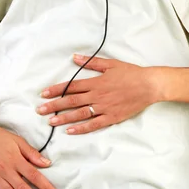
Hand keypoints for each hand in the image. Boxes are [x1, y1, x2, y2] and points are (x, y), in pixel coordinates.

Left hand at [36, 54, 162, 134]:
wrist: (149, 85)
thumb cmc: (130, 73)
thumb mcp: (110, 64)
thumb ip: (91, 63)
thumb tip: (74, 57)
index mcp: (95, 82)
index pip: (71, 86)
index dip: (56, 90)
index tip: (43, 94)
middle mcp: (97, 95)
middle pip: (71, 101)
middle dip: (54, 105)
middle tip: (40, 110)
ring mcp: (104, 107)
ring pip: (79, 114)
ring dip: (64, 118)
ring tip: (50, 121)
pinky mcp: (111, 117)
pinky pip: (94, 124)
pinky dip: (81, 128)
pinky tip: (70, 131)